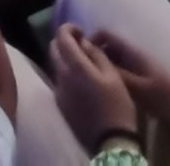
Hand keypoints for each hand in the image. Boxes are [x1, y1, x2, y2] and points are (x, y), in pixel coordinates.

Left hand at [49, 27, 140, 151]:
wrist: (110, 140)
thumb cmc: (117, 104)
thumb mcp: (113, 75)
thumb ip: (96, 54)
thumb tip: (84, 43)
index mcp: (75, 66)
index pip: (61, 36)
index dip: (69, 28)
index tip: (81, 31)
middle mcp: (61, 76)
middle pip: (53, 48)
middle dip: (64, 41)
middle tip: (81, 45)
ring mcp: (58, 91)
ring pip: (54, 64)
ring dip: (64, 58)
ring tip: (83, 63)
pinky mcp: (59, 103)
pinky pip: (58, 80)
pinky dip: (65, 73)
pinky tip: (80, 80)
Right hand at [88, 30, 169, 131]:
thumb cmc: (164, 96)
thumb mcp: (137, 88)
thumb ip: (115, 74)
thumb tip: (90, 63)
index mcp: (133, 50)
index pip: (107, 34)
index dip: (91, 40)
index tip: (79, 55)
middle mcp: (136, 52)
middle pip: (110, 46)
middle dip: (95, 54)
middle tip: (82, 71)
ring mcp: (142, 64)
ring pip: (117, 58)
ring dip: (105, 65)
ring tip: (92, 82)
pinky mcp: (146, 76)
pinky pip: (124, 69)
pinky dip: (114, 74)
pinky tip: (109, 90)